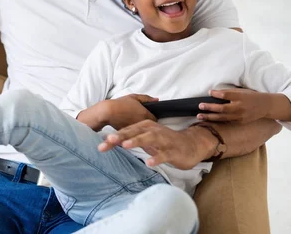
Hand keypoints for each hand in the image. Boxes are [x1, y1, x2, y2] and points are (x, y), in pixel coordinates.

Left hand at [98, 120, 213, 169]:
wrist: (190, 145)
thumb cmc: (164, 142)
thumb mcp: (145, 140)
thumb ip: (130, 139)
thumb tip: (111, 142)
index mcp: (144, 127)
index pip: (126, 131)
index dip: (113, 137)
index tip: (100, 144)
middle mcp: (152, 131)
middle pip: (134, 133)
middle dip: (121, 136)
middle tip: (108, 140)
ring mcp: (163, 140)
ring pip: (148, 139)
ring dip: (137, 141)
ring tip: (125, 145)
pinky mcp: (172, 151)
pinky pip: (164, 154)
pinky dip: (156, 158)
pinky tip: (149, 163)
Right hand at [104, 94, 158, 129]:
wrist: (108, 112)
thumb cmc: (120, 104)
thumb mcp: (133, 97)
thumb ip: (147, 98)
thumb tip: (156, 100)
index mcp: (145, 114)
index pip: (155, 119)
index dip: (150, 117)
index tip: (145, 115)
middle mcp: (142, 123)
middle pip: (149, 126)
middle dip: (146, 124)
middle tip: (138, 119)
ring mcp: (136, 130)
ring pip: (142, 130)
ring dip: (140, 128)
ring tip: (133, 123)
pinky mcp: (129, 134)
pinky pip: (135, 133)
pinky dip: (133, 131)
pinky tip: (128, 127)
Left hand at [197, 88, 270, 123]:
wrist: (265, 106)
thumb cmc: (251, 96)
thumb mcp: (242, 91)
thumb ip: (229, 92)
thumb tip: (214, 93)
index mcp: (240, 97)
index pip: (226, 95)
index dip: (217, 94)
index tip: (209, 92)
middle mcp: (240, 107)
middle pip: (223, 108)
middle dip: (210, 107)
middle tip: (200, 106)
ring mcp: (240, 116)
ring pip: (223, 117)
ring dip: (210, 117)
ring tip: (199, 116)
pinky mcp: (240, 122)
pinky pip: (227, 121)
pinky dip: (217, 121)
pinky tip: (208, 120)